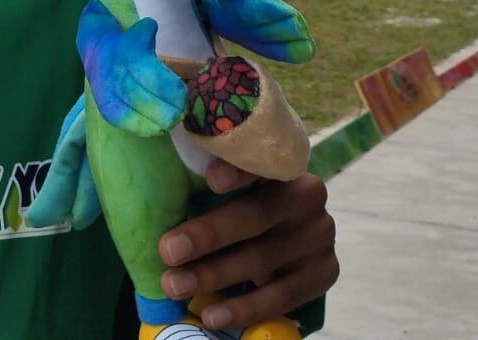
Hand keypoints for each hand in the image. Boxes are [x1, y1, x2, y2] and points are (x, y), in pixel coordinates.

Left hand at [156, 161, 337, 330]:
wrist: (290, 238)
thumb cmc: (242, 206)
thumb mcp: (231, 190)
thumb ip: (207, 188)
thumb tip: (153, 200)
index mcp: (280, 164)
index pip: (260, 163)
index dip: (238, 171)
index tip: (211, 179)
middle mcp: (307, 197)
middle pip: (255, 216)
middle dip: (207, 235)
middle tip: (167, 251)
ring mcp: (320, 237)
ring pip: (263, 259)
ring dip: (214, 276)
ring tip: (175, 286)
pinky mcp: (324, 273)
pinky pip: (282, 296)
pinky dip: (244, 308)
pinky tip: (212, 315)